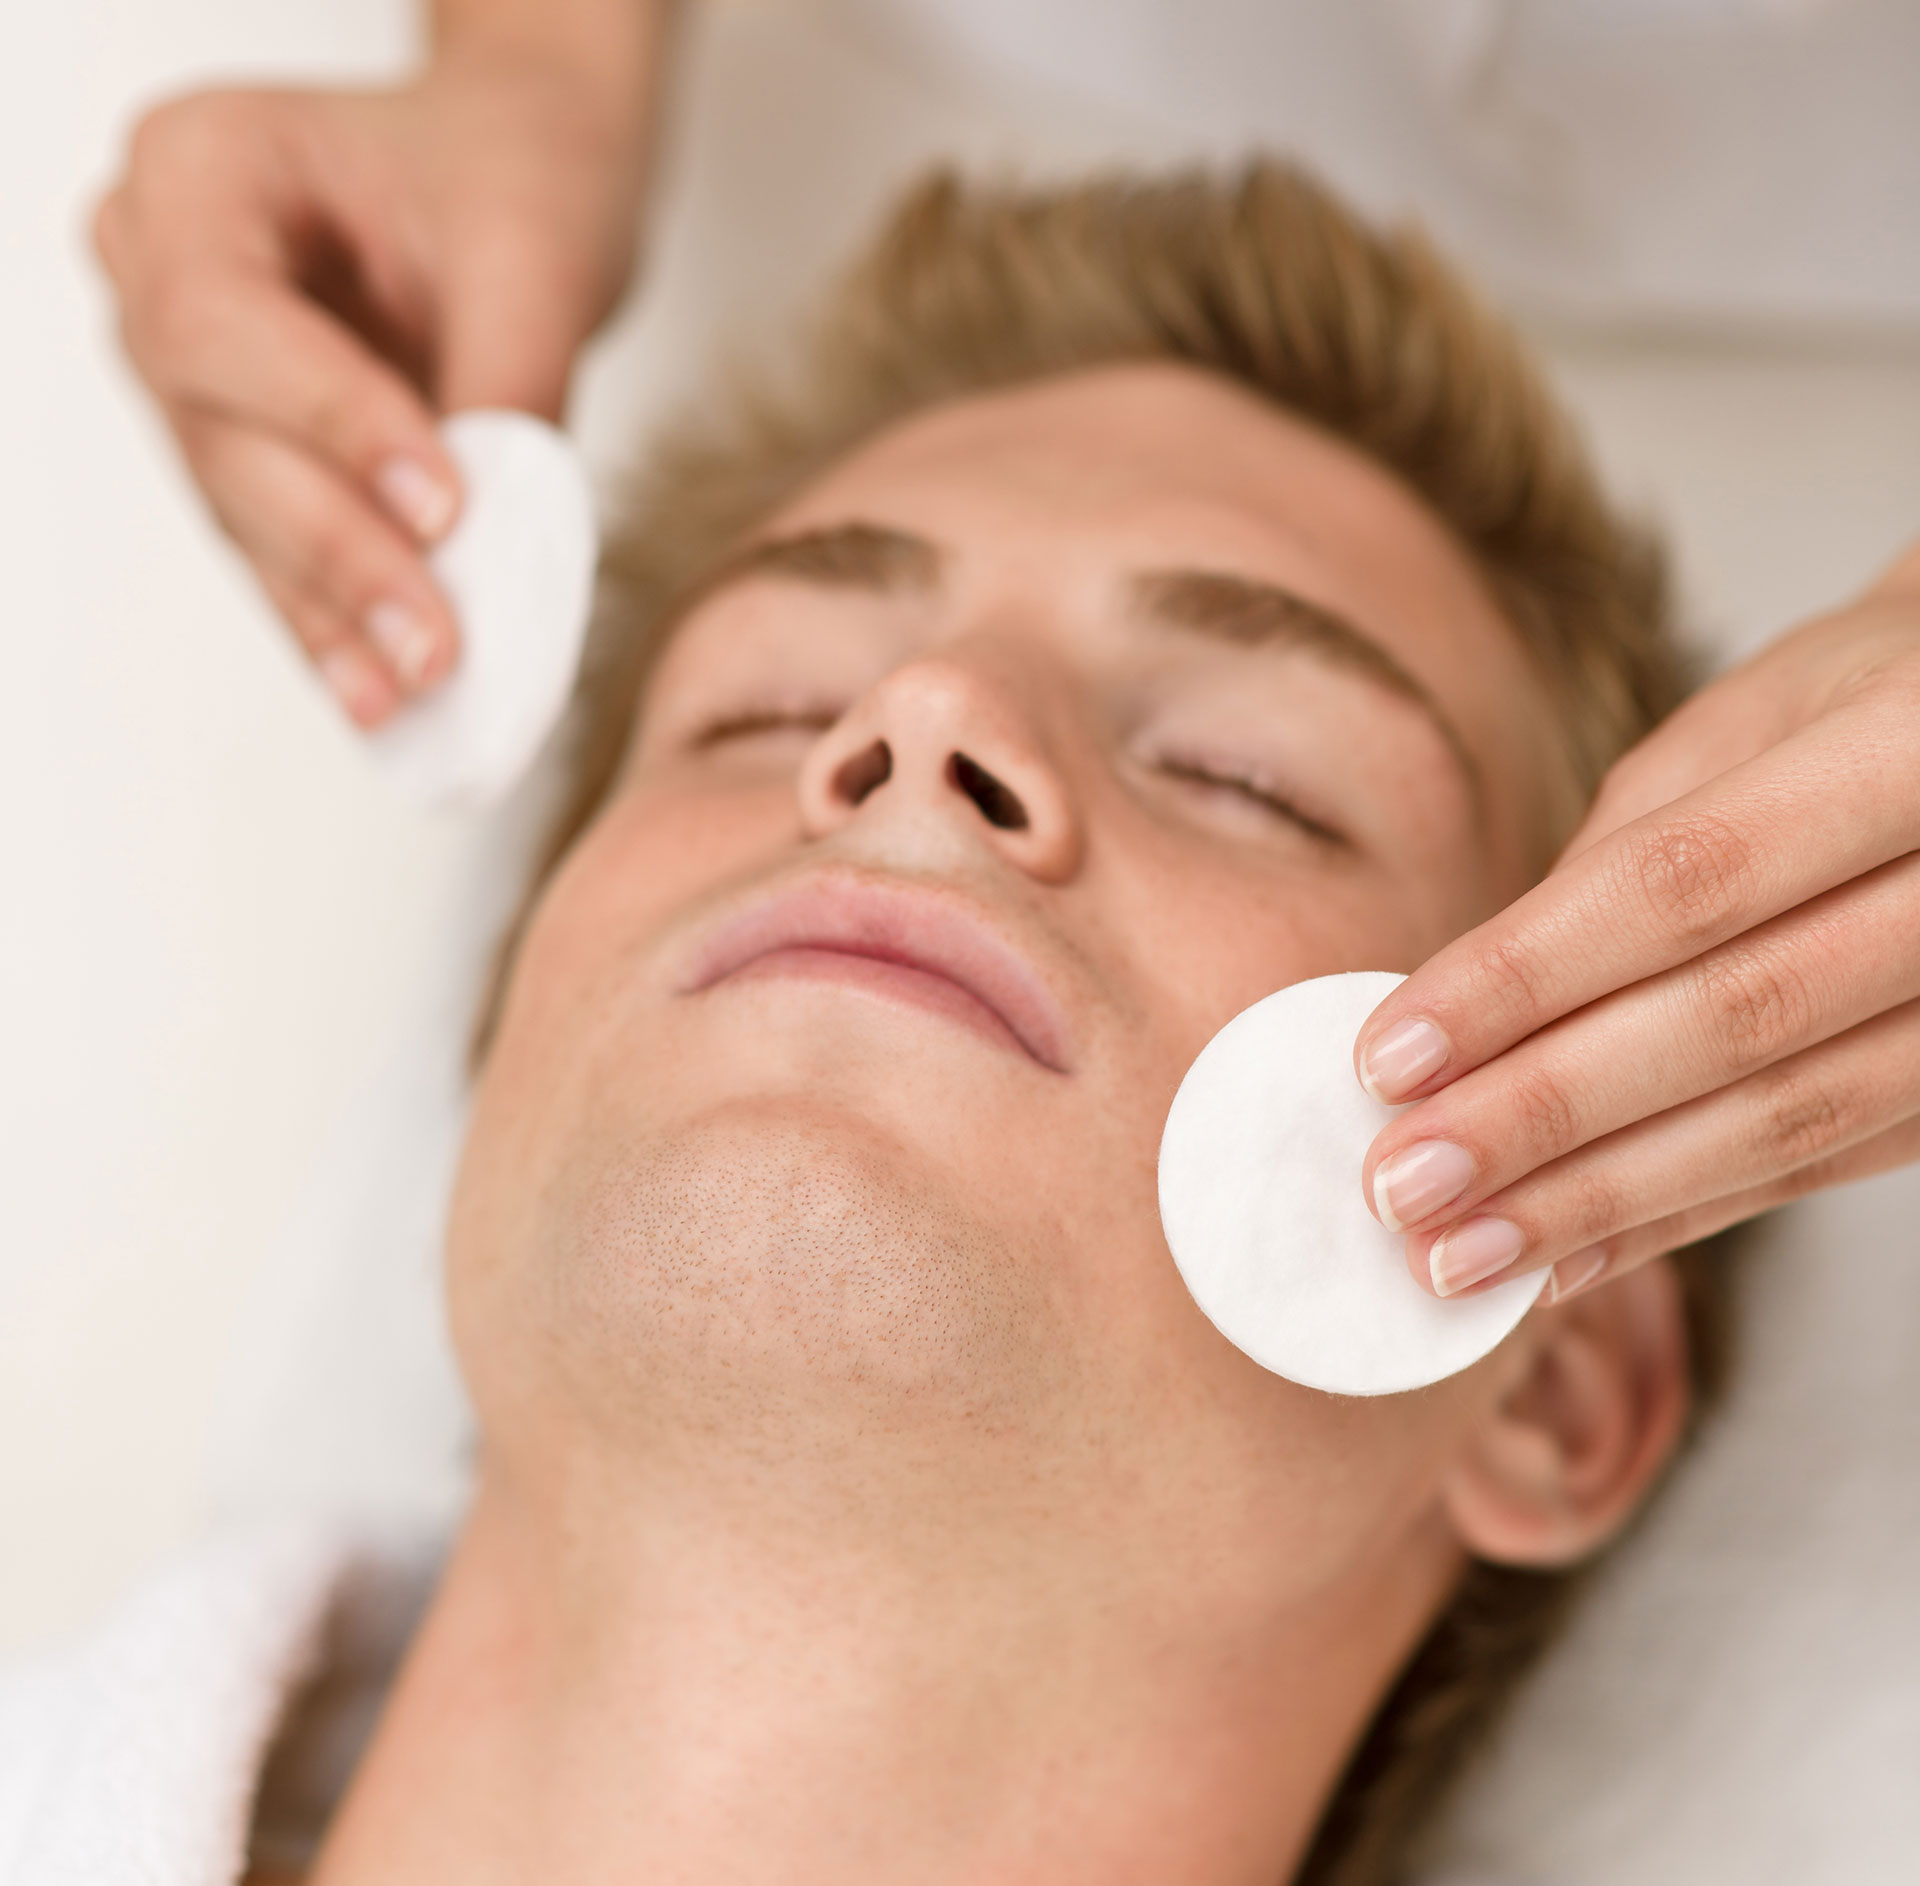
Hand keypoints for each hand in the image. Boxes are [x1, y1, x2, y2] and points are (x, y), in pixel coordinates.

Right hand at [94, 57, 649, 724]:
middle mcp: (157, 268)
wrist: (512, 182)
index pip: (222, 315)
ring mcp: (191, 377)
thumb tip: (492, 557)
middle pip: (218, 432)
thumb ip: (505, 390)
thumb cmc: (510, 177)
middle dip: (337, 548)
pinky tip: (381, 695)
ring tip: (413, 689)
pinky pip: (277, 551)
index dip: (328, 421)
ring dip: (331, 612)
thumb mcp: (533, 257)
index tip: (443, 507)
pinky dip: (334, 624)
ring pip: (242, 511)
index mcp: (201, 167)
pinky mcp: (246, 460)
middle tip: (435, 642)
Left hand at [1355, 542, 1919, 1304]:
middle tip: (1400, 1184)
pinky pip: (1815, 1167)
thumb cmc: (1861, 703)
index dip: (1525, 979)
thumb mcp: (1747, 726)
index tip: (1389, 1057)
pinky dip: (1678, 1218)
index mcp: (1907, 746)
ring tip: (1455, 1254)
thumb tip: (1474, 1004)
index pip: (1683, 884)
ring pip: (1782, 1121)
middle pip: (1733, 1020)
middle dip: (1543, 1115)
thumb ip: (1627, 855)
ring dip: (1597, 1200)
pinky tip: (1562, 1261)